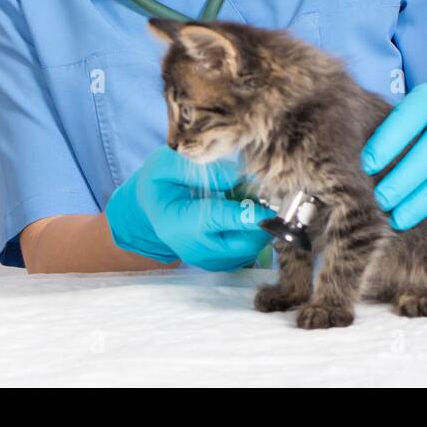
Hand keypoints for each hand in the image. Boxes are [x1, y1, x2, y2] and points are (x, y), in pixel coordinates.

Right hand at [104, 146, 275, 270]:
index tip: (274, 208)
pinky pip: (248, 251)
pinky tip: (245, 213)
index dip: (250, 214)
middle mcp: (194, 249)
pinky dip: (254, 232)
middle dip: (261, 219)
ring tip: (250, 200)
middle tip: (264, 193)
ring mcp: (207, 261)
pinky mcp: (219, 263)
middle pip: (243, 242)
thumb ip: (200, 168)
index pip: (221, 219)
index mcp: (178, 222)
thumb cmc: (161, 182)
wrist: (152, 208)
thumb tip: (237, 176)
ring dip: (259, 225)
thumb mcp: (168, 163)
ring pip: (251, 248)